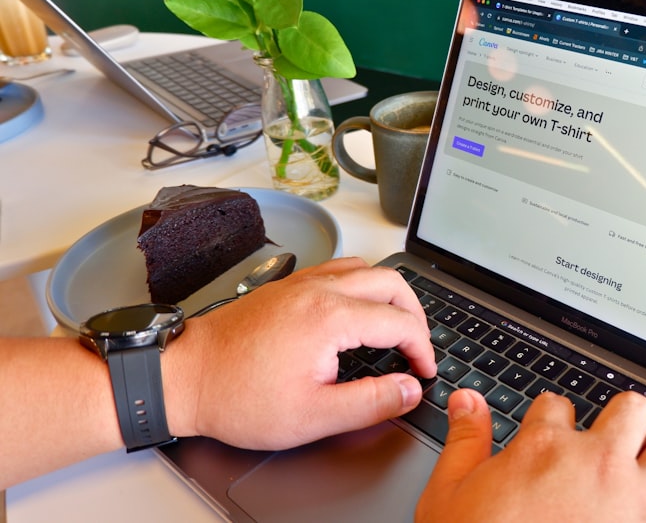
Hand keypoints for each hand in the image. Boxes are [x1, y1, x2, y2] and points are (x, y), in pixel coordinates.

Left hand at [163, 257, 435, 449]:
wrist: (184, 376)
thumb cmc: (237, 396)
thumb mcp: (312, 416)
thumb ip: (371, 402)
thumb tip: (409, 390)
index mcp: (330, 317)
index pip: (400, 323)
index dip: (422, 349)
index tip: (424, 372)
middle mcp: (319, 289)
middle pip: (392, 282)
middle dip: (415, 315)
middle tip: (419, 346)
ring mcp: (301, 282)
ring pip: (366, 268)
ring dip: (390, 294)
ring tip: (396, 326)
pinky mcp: (287, 285)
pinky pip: (339, 269)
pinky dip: (362, 285)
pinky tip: (358, 310)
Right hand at [417, 389, 645, 521]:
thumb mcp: (448, 497)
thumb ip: (464, 442)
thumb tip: (466, 401)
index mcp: (544, 449)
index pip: (556, 406)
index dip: (552, 421)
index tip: (550, 436)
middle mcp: (599, 465)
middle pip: (628, 410)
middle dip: (620, 422)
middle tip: (611, 444)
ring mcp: (640, 503)